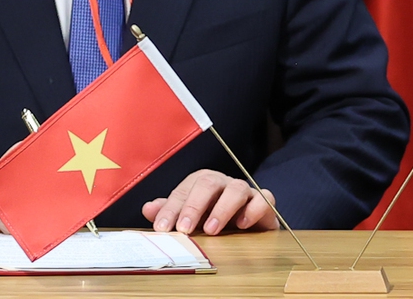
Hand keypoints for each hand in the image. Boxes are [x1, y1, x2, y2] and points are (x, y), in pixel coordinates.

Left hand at [141, 169, 277, 234]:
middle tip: (185, 228)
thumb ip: (170, 213)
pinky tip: (242, 225)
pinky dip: (254, 210)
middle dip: (194, 205)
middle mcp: (223, 184)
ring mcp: (245, 192)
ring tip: (211, 230)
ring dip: (222, 209)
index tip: (162, 228)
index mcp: (201, 184)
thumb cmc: (214, 221)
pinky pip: (264, 199)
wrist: (248, 230)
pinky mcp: (264, 204)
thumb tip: (148, 209)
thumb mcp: (190, 220)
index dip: (171, 208)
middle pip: (208, 183)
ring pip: (236, 189)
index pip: (184, 191)